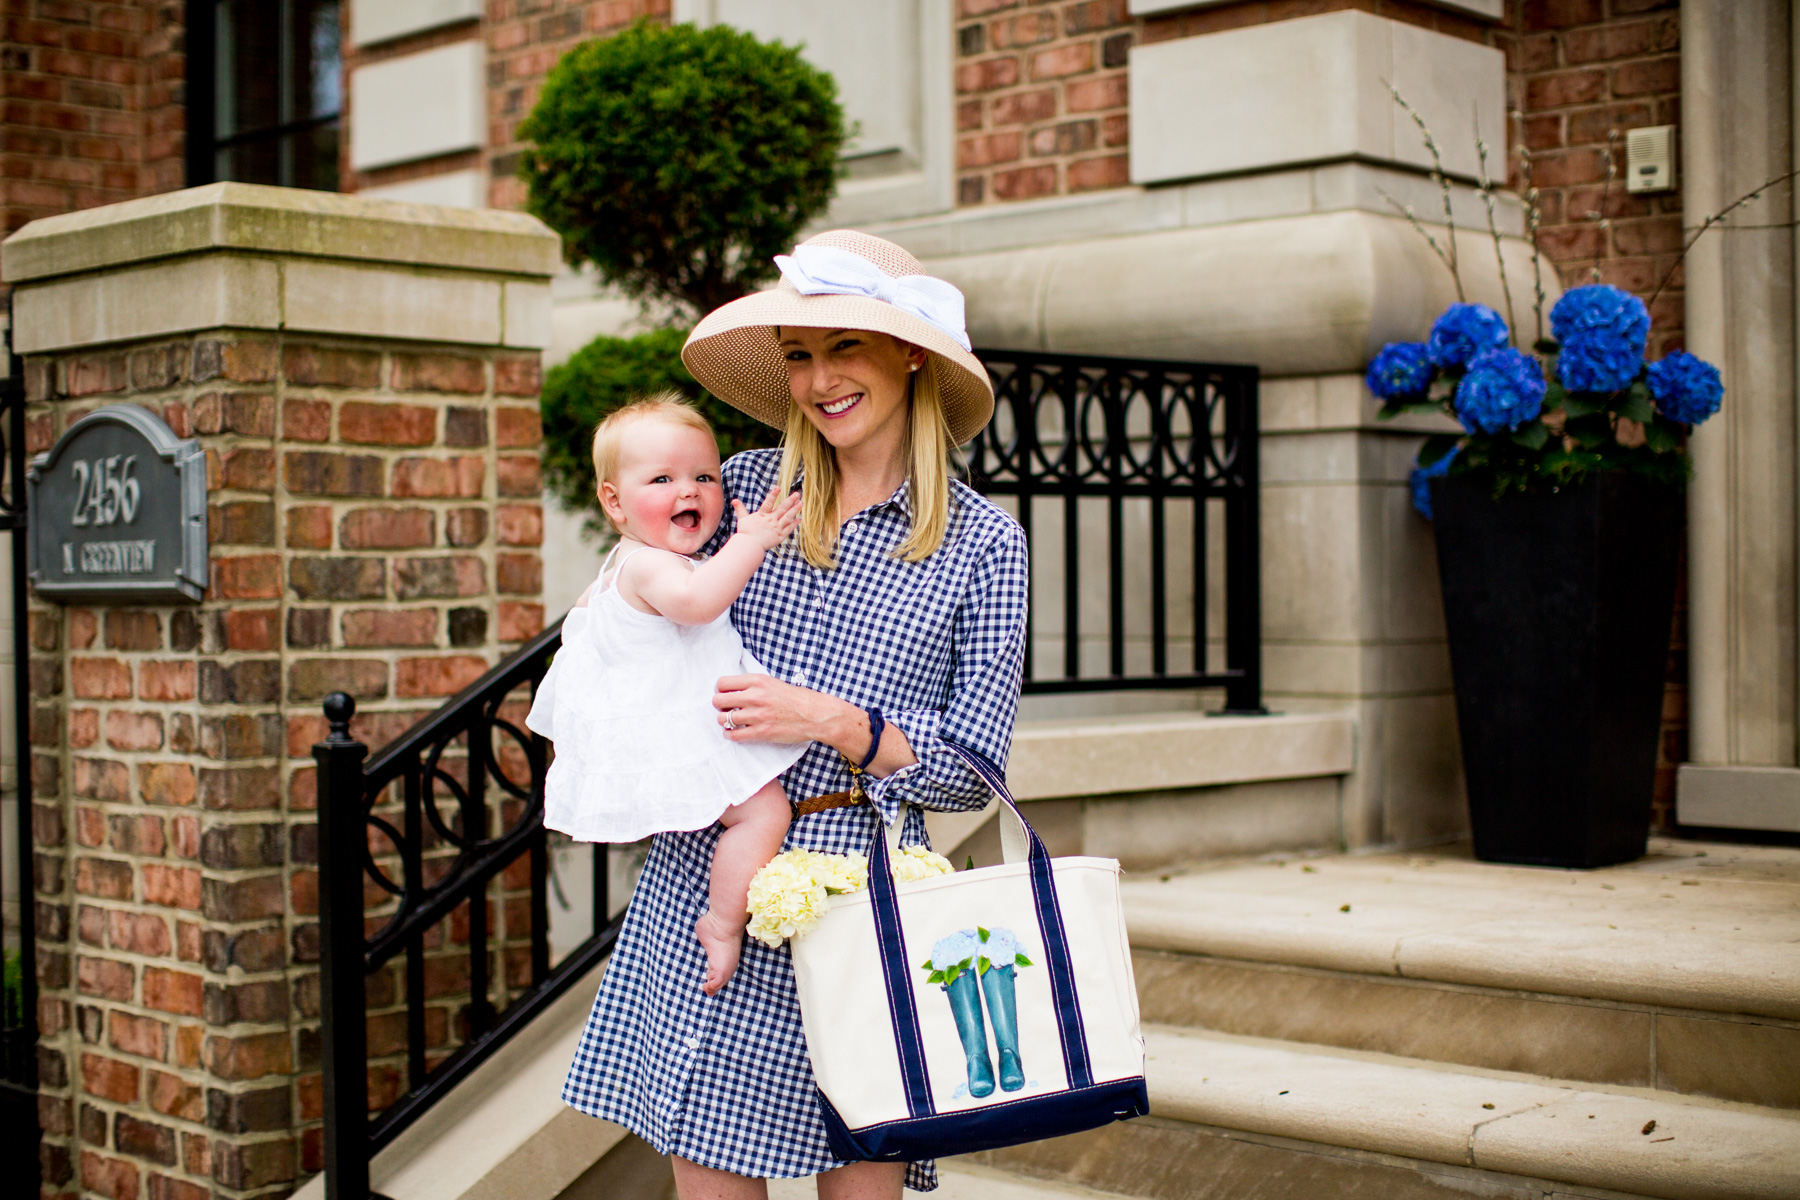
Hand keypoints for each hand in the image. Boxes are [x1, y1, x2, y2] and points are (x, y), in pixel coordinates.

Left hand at [712, 673, 835, 745]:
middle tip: (727, 709)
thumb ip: (752, 684)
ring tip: (732, 721)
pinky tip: (735, 732)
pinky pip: (734, 735)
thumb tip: (730, 690)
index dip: (720, 690)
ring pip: (723, 719)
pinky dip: (730, 734)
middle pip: (718, 701)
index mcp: (757, 681)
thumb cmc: (795, 698)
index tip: (725, 695)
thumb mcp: (772, 682)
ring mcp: (758, 715)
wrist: (815, 714)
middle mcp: (755, 696)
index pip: (722, 683)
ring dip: (724, 721)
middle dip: (720, 706)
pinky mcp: (761, 732)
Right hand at [732, 486, 800, 551]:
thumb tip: (734, 500)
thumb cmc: (745, 533)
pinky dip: (794, 523)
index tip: (778, 487)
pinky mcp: (780, 536)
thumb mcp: (742, 519)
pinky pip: (789, 529)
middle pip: (782, 508)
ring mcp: (776, 528)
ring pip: (788, 517)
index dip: (773, 495)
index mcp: (762, 515)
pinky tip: (799, 518)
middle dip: (790, 500)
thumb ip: (740, 509)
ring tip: (801, 503)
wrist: (750, 547)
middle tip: (797, 494)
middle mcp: (771, 520)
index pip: (768, 502)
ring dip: (795, 509)